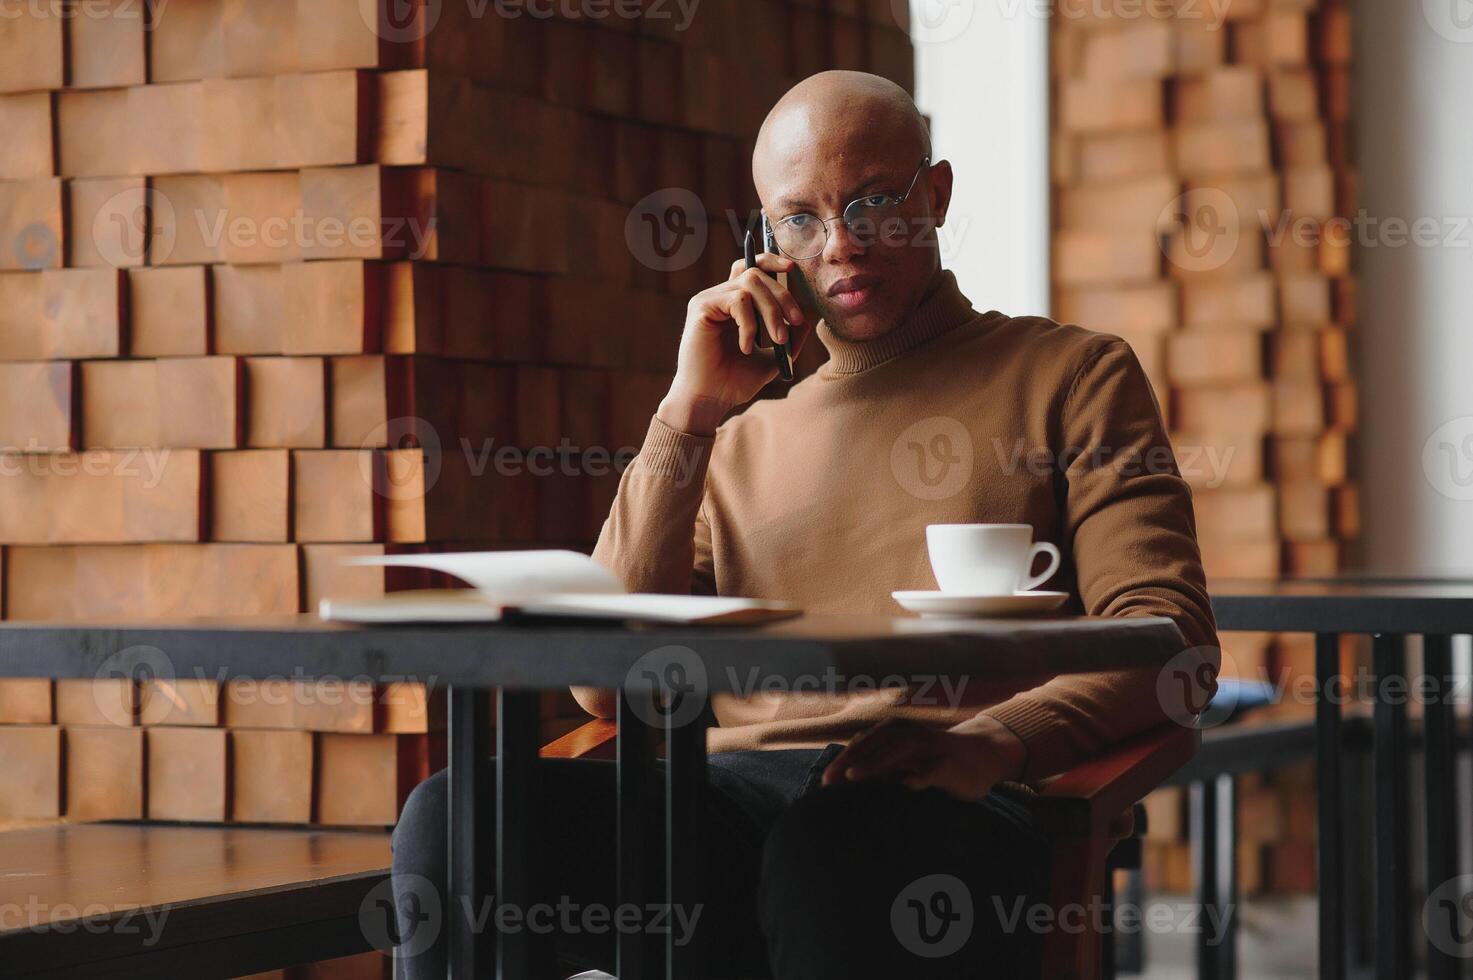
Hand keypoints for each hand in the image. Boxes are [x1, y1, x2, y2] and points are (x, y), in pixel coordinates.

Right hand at [657, 254, 813, 435]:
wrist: (708, 400)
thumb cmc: (733, 382)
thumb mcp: (771, 359)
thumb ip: (789, 339)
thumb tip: (805, 319)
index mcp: (733, 304)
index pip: (751, 268)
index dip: (772, 262)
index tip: (792, 270)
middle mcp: (719, 296)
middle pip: (757, 273)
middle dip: (783, 296)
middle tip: (795, 322)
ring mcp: (708, 299)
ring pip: (750, 284)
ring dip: (771, 311)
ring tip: (776, 341)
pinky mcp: (701, 307)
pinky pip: (737, 300)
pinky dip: (750, 324)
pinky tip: (746, 348)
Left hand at [820, 716, 1026, 801]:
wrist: (981, 756)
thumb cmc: (933, 761)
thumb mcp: (904, 761)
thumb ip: (879, 766)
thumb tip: (843, 781)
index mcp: (896, 732)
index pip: (863, 745)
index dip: (842, 760)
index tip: (824, 781)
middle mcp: (911, 735)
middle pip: (875, 745)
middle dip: (851, 761)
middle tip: (830, 780)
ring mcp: (931, 747)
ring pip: (900, 751)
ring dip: (876, 763)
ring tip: (855, 777)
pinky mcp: (951, 763)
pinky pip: (935, 768)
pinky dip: (922, 775)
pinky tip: (908, 786)